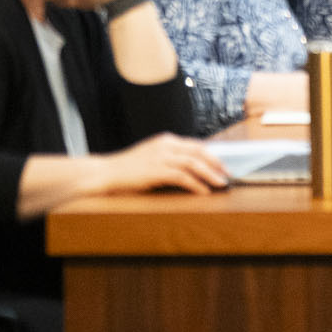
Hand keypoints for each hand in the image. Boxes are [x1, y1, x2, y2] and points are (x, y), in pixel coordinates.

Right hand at [97, 133, 227, 195]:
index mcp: (166, 140)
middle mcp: (165, 145)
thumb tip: (192, 168)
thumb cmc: (127, 169)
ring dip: (210, 174)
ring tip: (221, 183)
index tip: (223, 165)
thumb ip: (170, 158)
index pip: (196, 144)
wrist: (104, 173)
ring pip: (194, 163)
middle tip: (227, 174)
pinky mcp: (155, 171)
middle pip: (199, 151)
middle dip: (216, 163)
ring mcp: (160, 157)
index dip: (212, 155)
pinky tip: (203, 192)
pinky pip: (182, 177)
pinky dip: (196, 184)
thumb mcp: (151, 157)